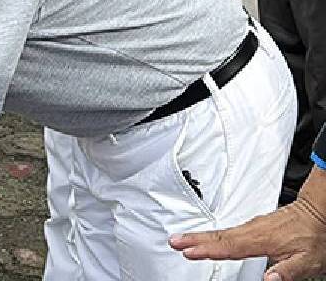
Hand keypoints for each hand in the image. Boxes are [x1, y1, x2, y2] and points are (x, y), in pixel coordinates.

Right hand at [169, 196, 325, 279]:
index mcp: (261, 240)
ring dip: (199, 236)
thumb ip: (286, 271)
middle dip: (194, 239)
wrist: (318, 211)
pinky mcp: (253, 225)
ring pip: (221, 232)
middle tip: (173, 241)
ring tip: (181, 239)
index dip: (208, 250)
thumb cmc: (313, 236)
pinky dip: (213, 234)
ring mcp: (251, 226)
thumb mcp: (307, 261)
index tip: (189, 252)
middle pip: (218, 236)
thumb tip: (269, 280)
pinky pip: (228, 230)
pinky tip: (207, 237)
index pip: (229, 247)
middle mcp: (252, 231)